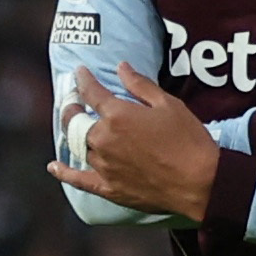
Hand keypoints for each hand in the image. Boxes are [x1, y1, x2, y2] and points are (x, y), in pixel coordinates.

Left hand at [47, 63, 217, 221]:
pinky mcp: (110, 188)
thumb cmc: (189, 141)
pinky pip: (79, 180)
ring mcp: (104, 166)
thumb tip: (121, 68)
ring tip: (74, 127)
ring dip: (74, 134)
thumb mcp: (169, 105)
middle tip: (73, 101)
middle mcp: (104, 140)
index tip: (79, 73)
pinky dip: (64, 173)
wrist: (202, 183)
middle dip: (72, 108)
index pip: (91, 92)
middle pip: (76, 121)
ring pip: (79, 147)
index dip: (83, 80)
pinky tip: (54, 167)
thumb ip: (140, 86)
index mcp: (117, 115)